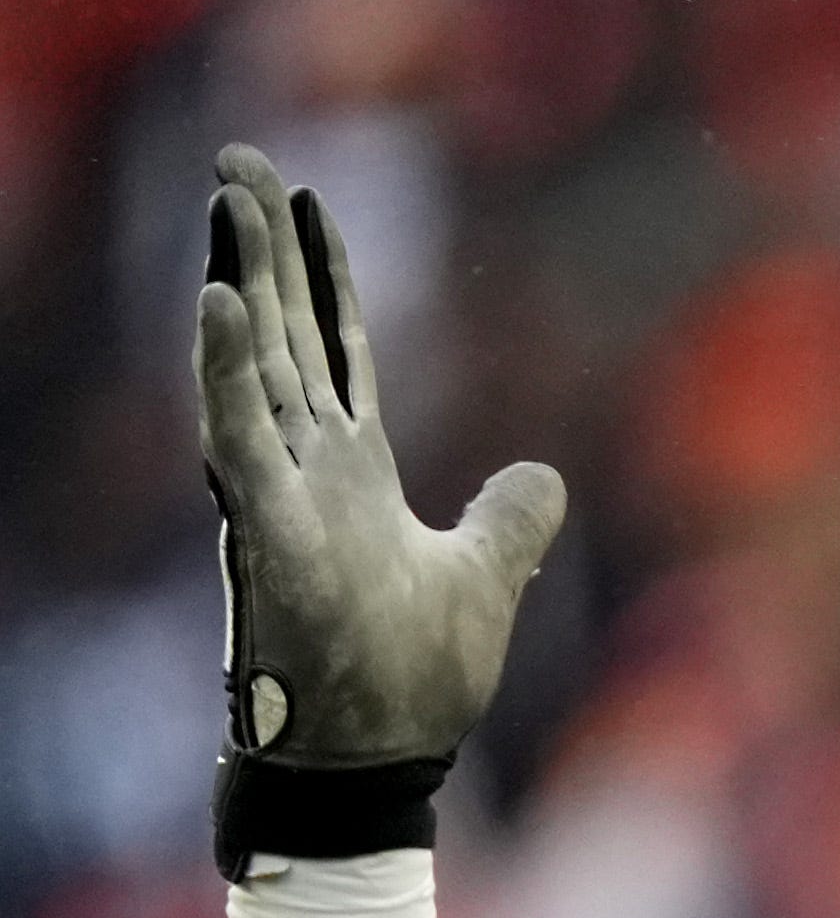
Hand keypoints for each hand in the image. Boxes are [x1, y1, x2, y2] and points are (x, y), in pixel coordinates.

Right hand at [188, 147, 564, 866]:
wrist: (380, 758)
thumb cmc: (413, 682)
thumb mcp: (483, 582)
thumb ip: (508, 524)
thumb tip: (544, 476)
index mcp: (355, 473)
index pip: (337, 350)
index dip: (324, 277)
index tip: (307, 201)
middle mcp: (308, 467)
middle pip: (285, 332)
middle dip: (266, 247)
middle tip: (241, 159)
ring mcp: (281, 491)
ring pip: (255, 361)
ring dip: (242, 278)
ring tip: (229, 197)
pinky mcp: (266, 526)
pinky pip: (237, 433)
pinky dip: (225, 369)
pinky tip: (217, 300)